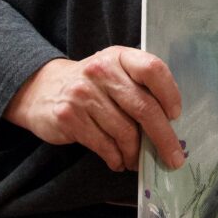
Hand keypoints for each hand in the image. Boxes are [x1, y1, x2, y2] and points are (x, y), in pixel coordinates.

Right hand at [5, 49, 183, 173]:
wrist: (42, 89)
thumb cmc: (92, 86)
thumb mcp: (114, 73)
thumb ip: (139, 89)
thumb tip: (170, 128)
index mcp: (118, 56)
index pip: (152, 69)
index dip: (169, 94)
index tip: (175, 116)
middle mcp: (101, 71)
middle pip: (143, 107)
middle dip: (163, 138)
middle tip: (174, 158)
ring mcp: (82, 94)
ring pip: (124, 132)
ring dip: (136, 153)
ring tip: (137, 160)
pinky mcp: (69, 117)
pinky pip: (104, 145)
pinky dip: (116, 158)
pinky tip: (118, 161)